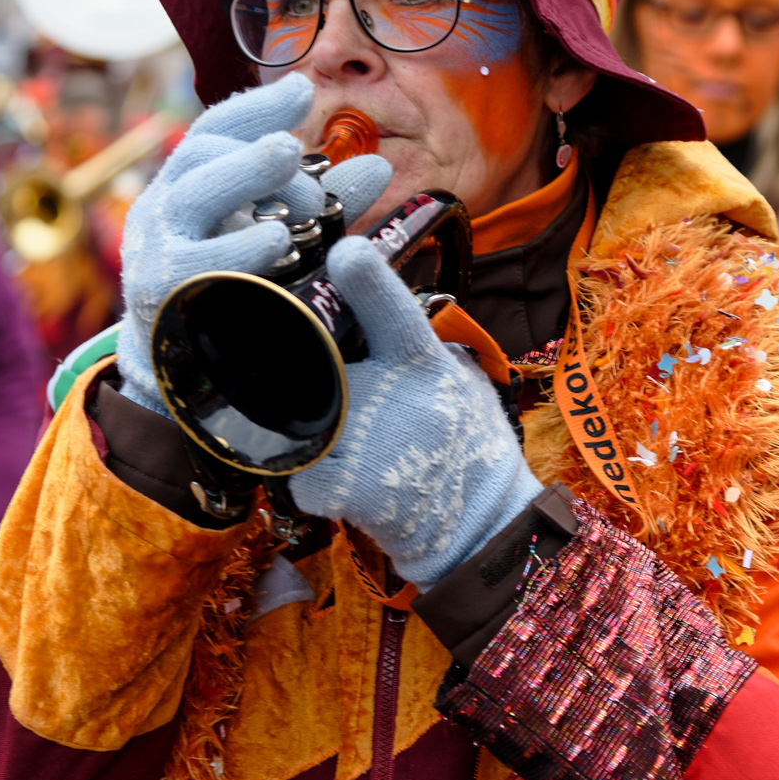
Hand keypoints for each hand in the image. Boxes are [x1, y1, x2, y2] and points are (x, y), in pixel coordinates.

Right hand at [114, 74, 391, 414]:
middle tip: (296, 146)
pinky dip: (240, 247)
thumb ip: (323, 204)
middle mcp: (164, 212)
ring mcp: (157, 253)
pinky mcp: (166, 297)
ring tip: (288, 161)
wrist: (183, 374)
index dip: (257, 108)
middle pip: (200, 154)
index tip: (304, 90)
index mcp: (186, 190)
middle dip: (255, 143)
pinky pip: (199, 263)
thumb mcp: (277, 240)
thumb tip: (379, 165)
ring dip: (244, 172)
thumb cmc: (236, 294)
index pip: (214, 132)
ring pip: (193, 194)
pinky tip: (277, 240)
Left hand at [289, 236, 539, 586]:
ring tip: (351, 451)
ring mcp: (370, 445)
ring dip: (313, 433)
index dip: (369, 279)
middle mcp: (397, 398)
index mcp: (426, 364)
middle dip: (320, 385)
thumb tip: (371, 298)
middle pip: (322, 370)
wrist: (479, 528)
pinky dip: (309, 481)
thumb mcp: (460, 378)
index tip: (347, 251)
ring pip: (303, 421)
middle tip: (352, 410)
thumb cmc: (465, 445)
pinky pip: (299, 473)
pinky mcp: (348, 490)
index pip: (395, 312)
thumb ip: (418, 342)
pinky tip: (338, 484)